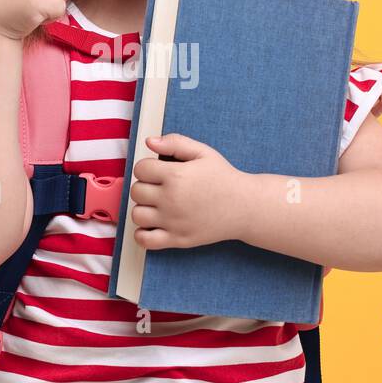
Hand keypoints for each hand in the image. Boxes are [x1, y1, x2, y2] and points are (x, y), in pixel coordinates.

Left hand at [129, 133, 248, 249]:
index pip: (140, 169)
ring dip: (143, 208)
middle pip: (136, 191)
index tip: (158, 171)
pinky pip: (145, 240)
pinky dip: (142, 234)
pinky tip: (153, 225)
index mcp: (175, 176)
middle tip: (160, 187)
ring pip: (137, 214)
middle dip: (145, 186)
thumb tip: (150, 142)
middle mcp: (171, 199)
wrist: (245, 206)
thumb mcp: (203, 153)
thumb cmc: (224, 178)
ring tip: (157, 205)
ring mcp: (173, 221)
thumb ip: (175, 143)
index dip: (147, 167)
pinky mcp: (177, 239)